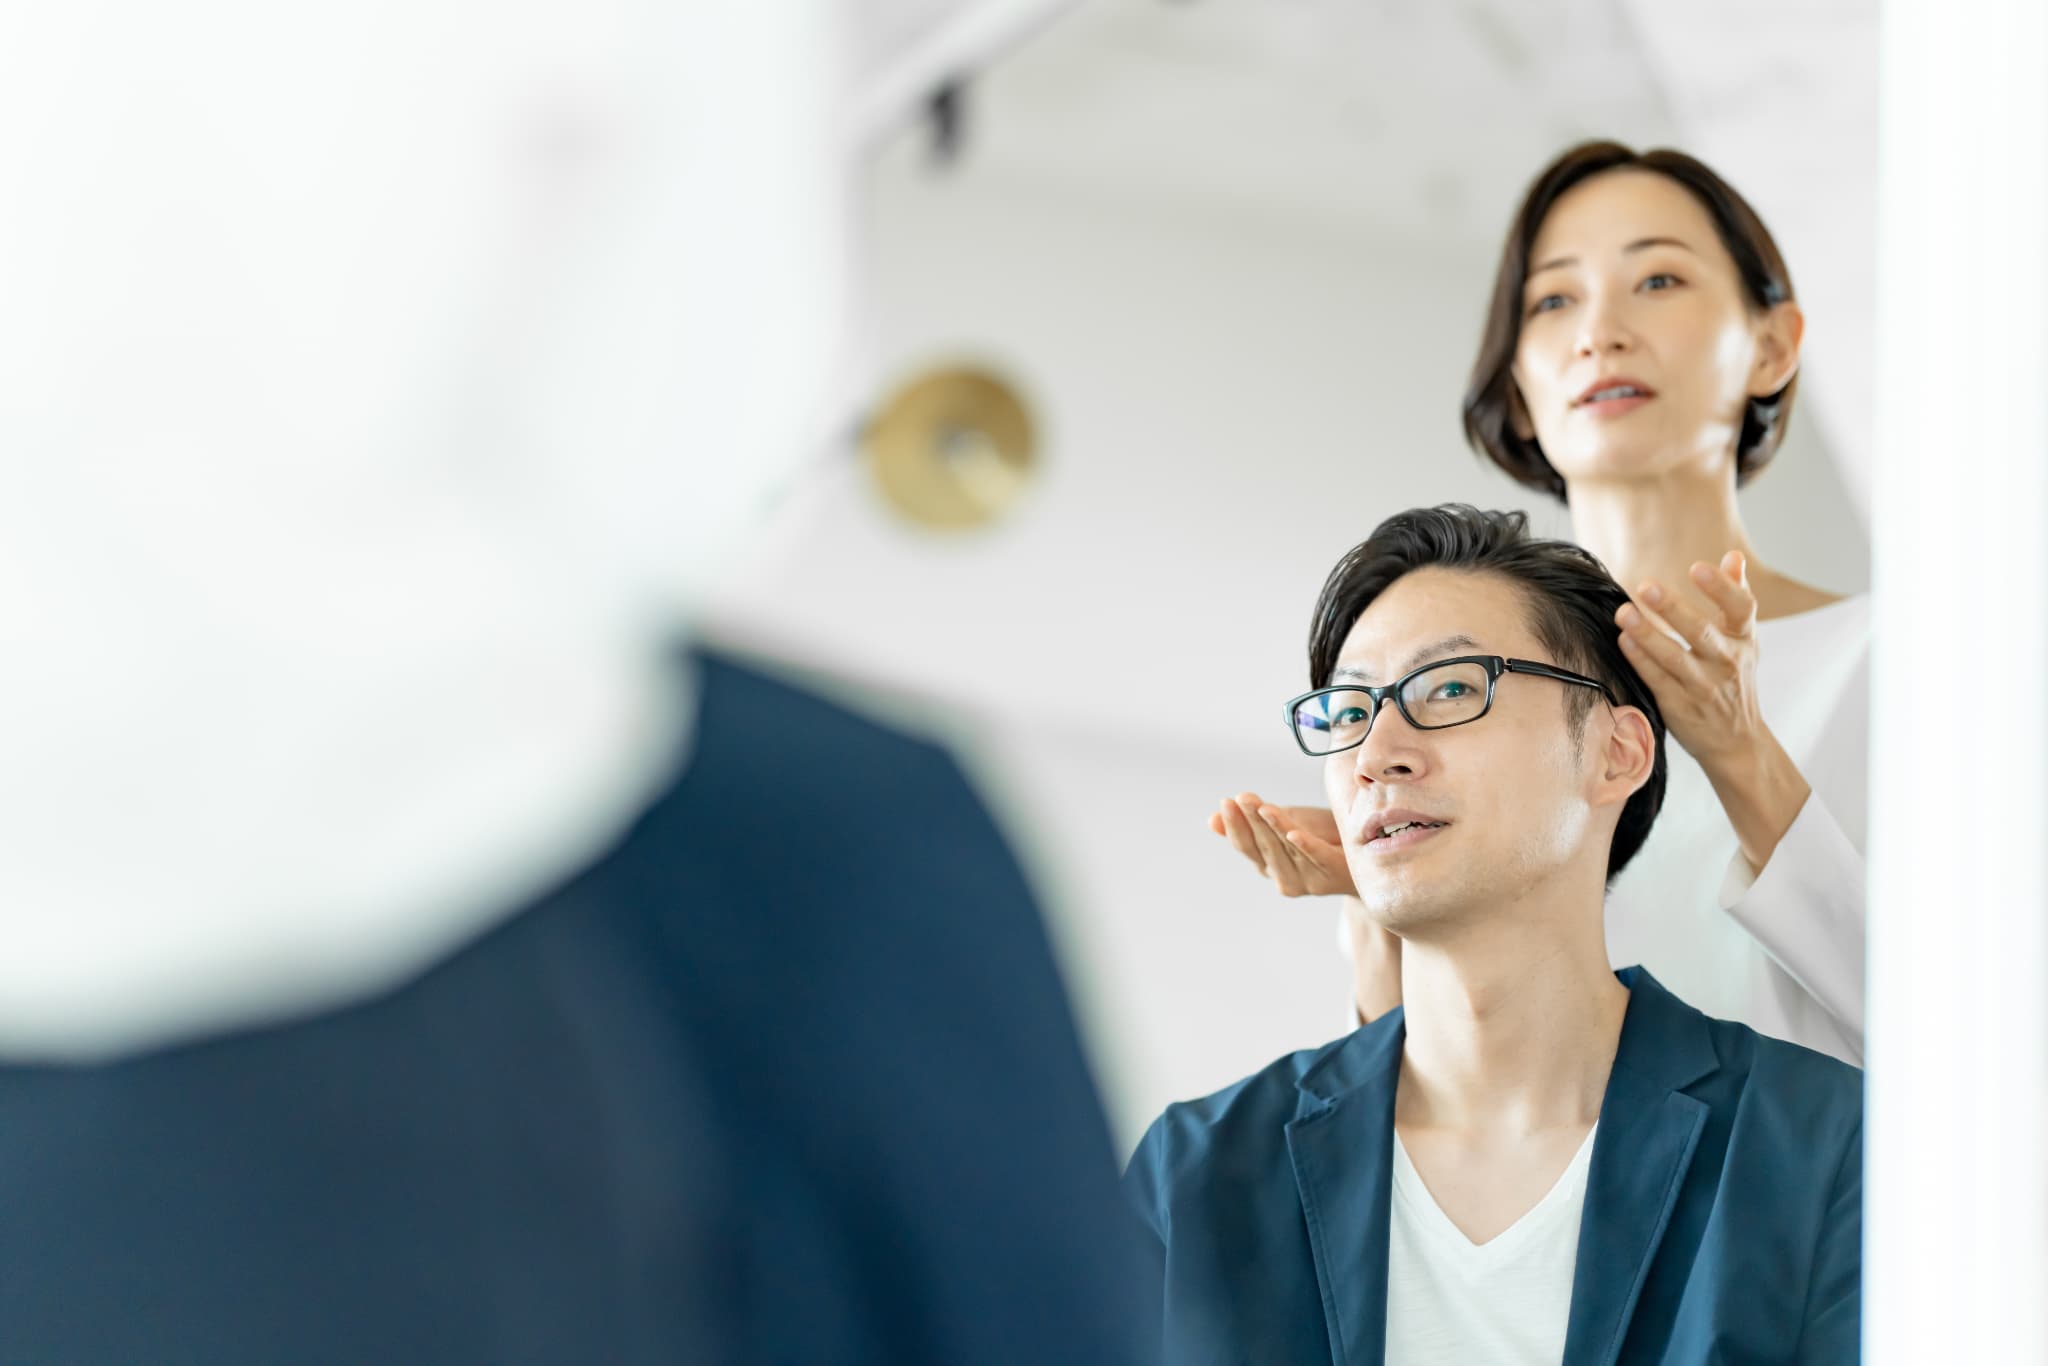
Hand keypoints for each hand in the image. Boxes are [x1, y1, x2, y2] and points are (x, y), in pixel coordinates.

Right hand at [1206, 793, 1356, 897]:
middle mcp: (1284, 877)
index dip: (1235, 826)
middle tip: (1241, 798)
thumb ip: (1251, 825)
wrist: (1367, 853)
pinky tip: (1293, 833)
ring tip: (1261, 806)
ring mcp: (1309, 878)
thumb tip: (1211, 819)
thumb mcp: (1283, 824)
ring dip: (1273, 827)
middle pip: (1263, 847)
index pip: (1246, 846)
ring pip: (1286, 849)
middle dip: (1251, 822)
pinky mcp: (1333, 873)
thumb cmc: (1322, 837)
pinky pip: (1316, 857)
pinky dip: (1304, 846)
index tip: (1227, 802)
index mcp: (1269, 865)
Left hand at [1614, 551, 1768, 767]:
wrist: (1737, 741)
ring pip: (1675, 659)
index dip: (1722, 588)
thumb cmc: (1735, 679)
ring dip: (1647, 635)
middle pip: (1702, 632)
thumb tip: (1733, 556)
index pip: (1742, 609)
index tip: (1697, 568)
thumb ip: (1736, 596)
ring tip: (1623, 613)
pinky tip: (1623, 641)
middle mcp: (1727, 662)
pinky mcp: (1679, 706)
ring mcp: (1704, 687)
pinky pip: (1657, 680)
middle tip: (1645, 586)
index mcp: (1744, 640)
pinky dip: (1640, 661)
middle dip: (1674, 610)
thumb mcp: (1744, 639)